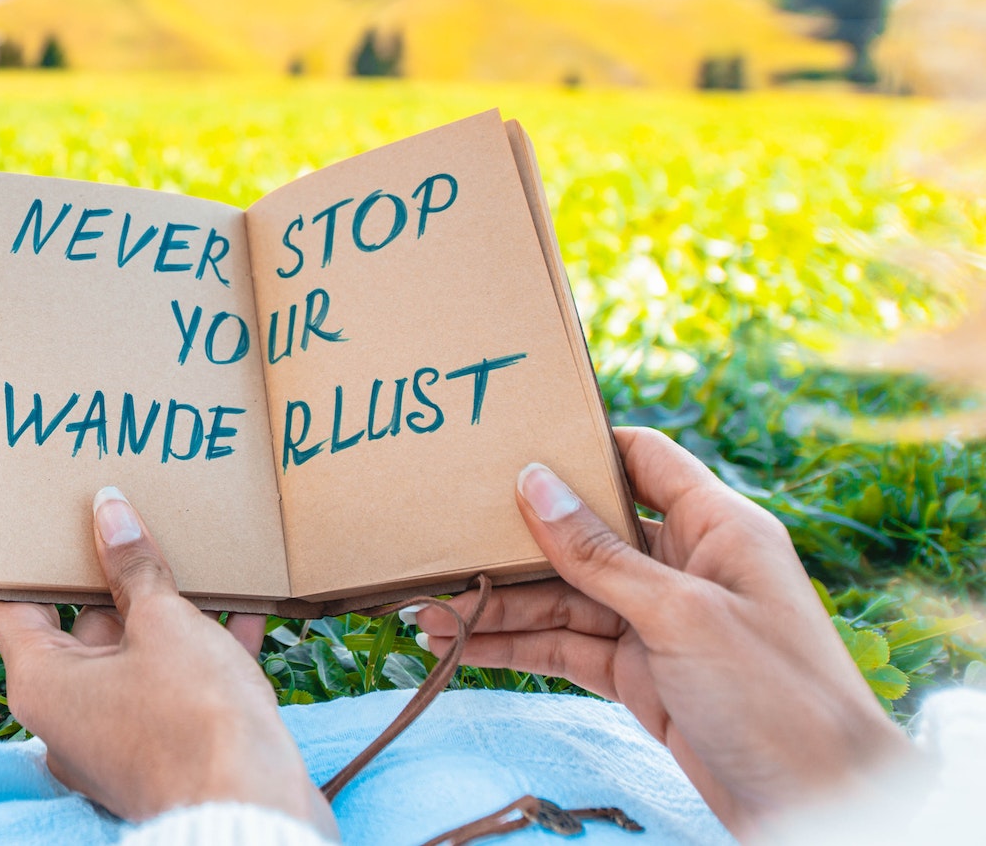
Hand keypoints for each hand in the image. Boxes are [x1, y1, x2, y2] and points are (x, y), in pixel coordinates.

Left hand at [0, 486, 334, 834]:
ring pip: (135, 657)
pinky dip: (202, 650)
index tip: (52, 519)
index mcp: (43, 683)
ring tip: (193, 554)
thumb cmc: (193, 718)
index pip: (16, 607)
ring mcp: (114, 739)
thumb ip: (134, 567)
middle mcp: (67, 716)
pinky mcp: (162, 753)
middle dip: (114, 578)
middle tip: (133, 522)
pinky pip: (172, 689)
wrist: (252, 810)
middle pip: (81, 629)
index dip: (32, 559)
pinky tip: (243, 609)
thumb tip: (109, 511)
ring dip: (168, 611)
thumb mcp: (164, 624)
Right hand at [417, 427, 910, 839]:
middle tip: (442, 538)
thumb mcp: (682, 616)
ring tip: (426, 608)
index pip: (642, 459)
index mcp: (717, 526)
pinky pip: (567, 648)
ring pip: (565, 598)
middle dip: (516, 541)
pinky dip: (516, 647)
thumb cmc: (779, 699)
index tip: (509, 441)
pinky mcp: (643, 677)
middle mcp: (686, 567)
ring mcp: (661, 624)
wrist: (823, 808)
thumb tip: (534, 483)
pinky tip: (461, 644)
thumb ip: (600, 555)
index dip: (580, 447)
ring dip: (500, 604)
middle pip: (586, 535)